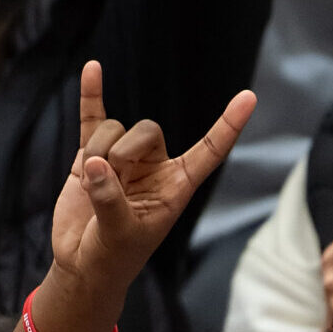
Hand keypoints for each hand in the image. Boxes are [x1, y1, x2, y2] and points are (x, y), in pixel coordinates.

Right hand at [47, 60, 254, 295]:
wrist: (82, 263)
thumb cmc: (113, 256)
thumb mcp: (119, 235)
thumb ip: (111, 201)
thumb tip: (96, 165)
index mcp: (177, 186)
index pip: (210, 151)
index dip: (228, 126)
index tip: (249, 97)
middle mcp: (155, 167)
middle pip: (147, 130)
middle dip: (123, 152)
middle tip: (108, 183)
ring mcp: (123, 159)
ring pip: (114, 128)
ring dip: (97, 151)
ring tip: (89, 185)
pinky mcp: (91, 156)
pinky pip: (93, 118)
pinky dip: (92, 94)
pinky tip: (92, 68)